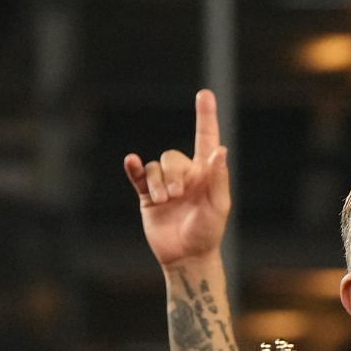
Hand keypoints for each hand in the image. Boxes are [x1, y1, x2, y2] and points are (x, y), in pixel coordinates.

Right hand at [124, 89, 229, 267]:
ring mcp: (164, 185)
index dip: (206, 116)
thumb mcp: (218, 204)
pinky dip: (134, 169)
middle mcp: (185, 174)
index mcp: (206, 171)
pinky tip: (130, 161)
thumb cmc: (208, 231)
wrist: (186, 255)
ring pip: (155, 168)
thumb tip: (220, 151)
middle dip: (173, 174)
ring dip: (158, 183)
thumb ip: (217, 177)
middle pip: (173, 156)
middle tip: (177, 195)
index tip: (205, 95)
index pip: (206, 137)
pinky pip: (138, 177)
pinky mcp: (147, 197)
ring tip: (165, 201)